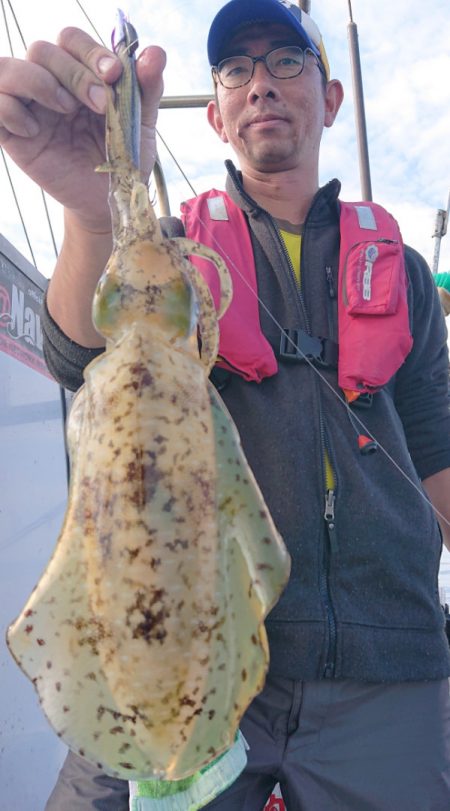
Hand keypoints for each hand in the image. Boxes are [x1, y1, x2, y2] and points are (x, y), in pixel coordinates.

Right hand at [0, 29, 165, 232]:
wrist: (110, 200)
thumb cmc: (123, 159)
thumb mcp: (141, 124)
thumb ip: (147, 87)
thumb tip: (156, 53)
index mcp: (80, 74)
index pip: (72, 40)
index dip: (90, 51)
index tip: (113, 75)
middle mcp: (50, 84)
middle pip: (42, 50)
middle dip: (74, 73)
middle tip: (101, 105)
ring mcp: (29, 107)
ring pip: (8, 67)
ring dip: (37, 81)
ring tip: (66, 110)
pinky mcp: (12, 133)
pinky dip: (9, 109)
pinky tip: (35, 131)